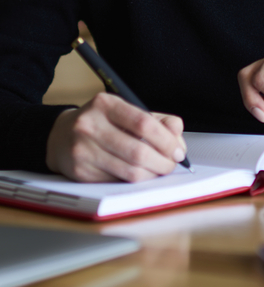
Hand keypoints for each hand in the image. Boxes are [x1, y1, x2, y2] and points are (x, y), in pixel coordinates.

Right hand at [46, 92, 187, 182]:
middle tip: (171, 165)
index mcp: (105, 104)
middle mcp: (90, 125)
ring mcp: (83, 150)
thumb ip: (159, 122)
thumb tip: (178, 143)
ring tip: (158, 171)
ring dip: (152, 175)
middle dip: (163, 162)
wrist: (62, 136)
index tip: (178, 151)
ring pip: (130, 171)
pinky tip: (138, 174)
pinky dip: (134, 181)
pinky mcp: (80, 172)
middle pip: (138, 152)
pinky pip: (118, 182)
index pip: (143, 123)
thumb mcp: (128, 113)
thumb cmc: (103, 124)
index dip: (166, 141)